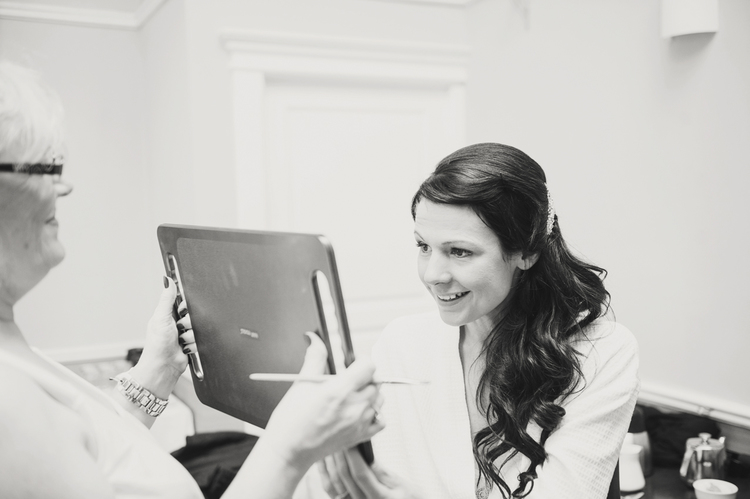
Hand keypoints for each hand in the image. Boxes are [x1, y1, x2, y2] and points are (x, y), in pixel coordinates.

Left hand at [130, 277, 189, 397]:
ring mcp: (186, 334)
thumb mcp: (161, 318)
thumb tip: (167, 280)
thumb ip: (166, 299)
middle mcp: (178, 323)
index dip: (185, 306)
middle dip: (188, 323)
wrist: (163, 367)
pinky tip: (184, 348)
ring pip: (199, 328)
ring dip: (190, 336)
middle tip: (179, 328)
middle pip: (194, 315)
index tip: (182, 311)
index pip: (184, 302)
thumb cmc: (157, 344)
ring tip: (180, 341)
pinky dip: (193, 345)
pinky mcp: (192, 344)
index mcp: (169, 313)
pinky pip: (201, 340)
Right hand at [261, 333, 384, 471]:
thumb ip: (314, 358)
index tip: (354, 362)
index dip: (362, 360)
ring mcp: (358, 423)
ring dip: (370, 393)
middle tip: (350, 379)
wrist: (288, 451)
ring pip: (379, 400)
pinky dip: (375, 414)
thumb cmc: (291, 421)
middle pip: (375, 382)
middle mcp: (353, 407)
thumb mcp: (301, 383)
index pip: (368, 366)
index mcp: (338, 391)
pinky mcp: (359, 436)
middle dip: (364, 377)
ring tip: (353, 395)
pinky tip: (360, 411)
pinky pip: (381, 421)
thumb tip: (315, 340)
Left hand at [319, 448, 421, 498]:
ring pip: (334, 484)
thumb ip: (381, 472)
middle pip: (345, 478)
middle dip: (339, 455)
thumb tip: (364, 454)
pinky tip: (324, 461)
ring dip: (329, 463)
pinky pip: (332, 491)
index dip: (353, 455)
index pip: (361, 475)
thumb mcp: (400, 485)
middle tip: (336, 435)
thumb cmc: (408, 498)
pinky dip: (326, 474)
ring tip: (328, 444)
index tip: (350, 439)